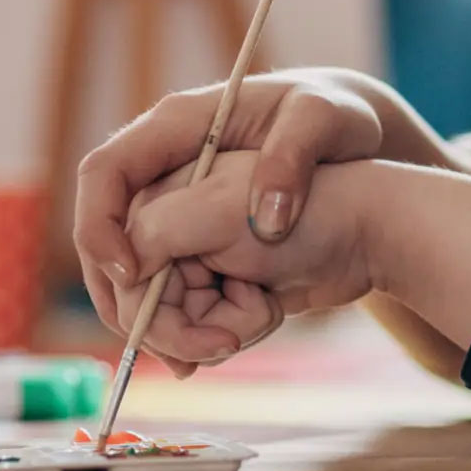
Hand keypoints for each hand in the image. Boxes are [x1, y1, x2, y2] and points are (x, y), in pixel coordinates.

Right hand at [75, 73, 383, 346]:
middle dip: (126, 297)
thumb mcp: (323, 119)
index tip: (131, 274)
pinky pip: (172, 297)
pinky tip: (221, 349)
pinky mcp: (205, 253)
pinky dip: (187, 329)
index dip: (101, 225)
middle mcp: (170, 174)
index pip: (104, 173)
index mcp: (179, 128)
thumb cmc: (341, 118)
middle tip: (169, 341)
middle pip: (109, 239)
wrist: (370, 169)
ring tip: (210, 352)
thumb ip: (290, 158)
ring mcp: (185, 217)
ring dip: (160, 324)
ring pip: (137, 279)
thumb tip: (267, 219)